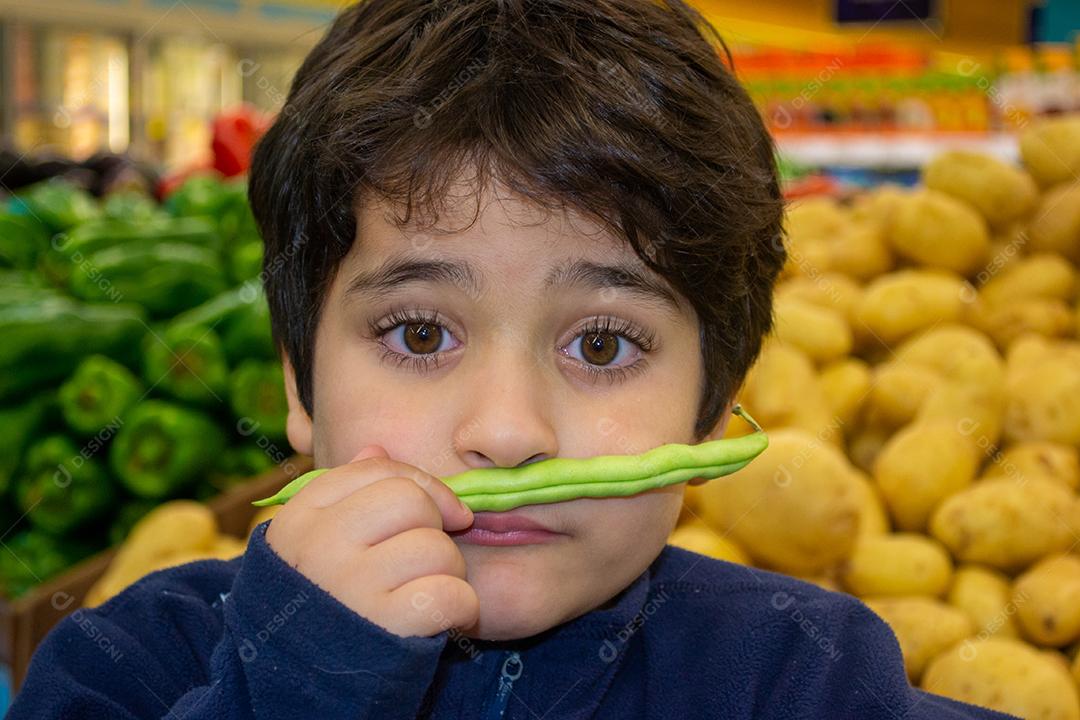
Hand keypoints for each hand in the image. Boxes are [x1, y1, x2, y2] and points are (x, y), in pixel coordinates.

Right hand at [265, 445, 477, 636]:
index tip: (437, 511)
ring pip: (437, 547)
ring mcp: (350, 586)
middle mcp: (320, 546)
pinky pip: (453, 593)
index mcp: (300, 517)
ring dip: (448, 572)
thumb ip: (347, 495)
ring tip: (424, 593)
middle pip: (411, 500)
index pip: (378, 469)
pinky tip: (441, 619)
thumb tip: (376, 448)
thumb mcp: (315, 545)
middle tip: (425, 559)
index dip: (420, 484)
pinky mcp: (386, 626)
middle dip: (435, 527)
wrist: (299, 687)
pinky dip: (460, 608)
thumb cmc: (322, 604)